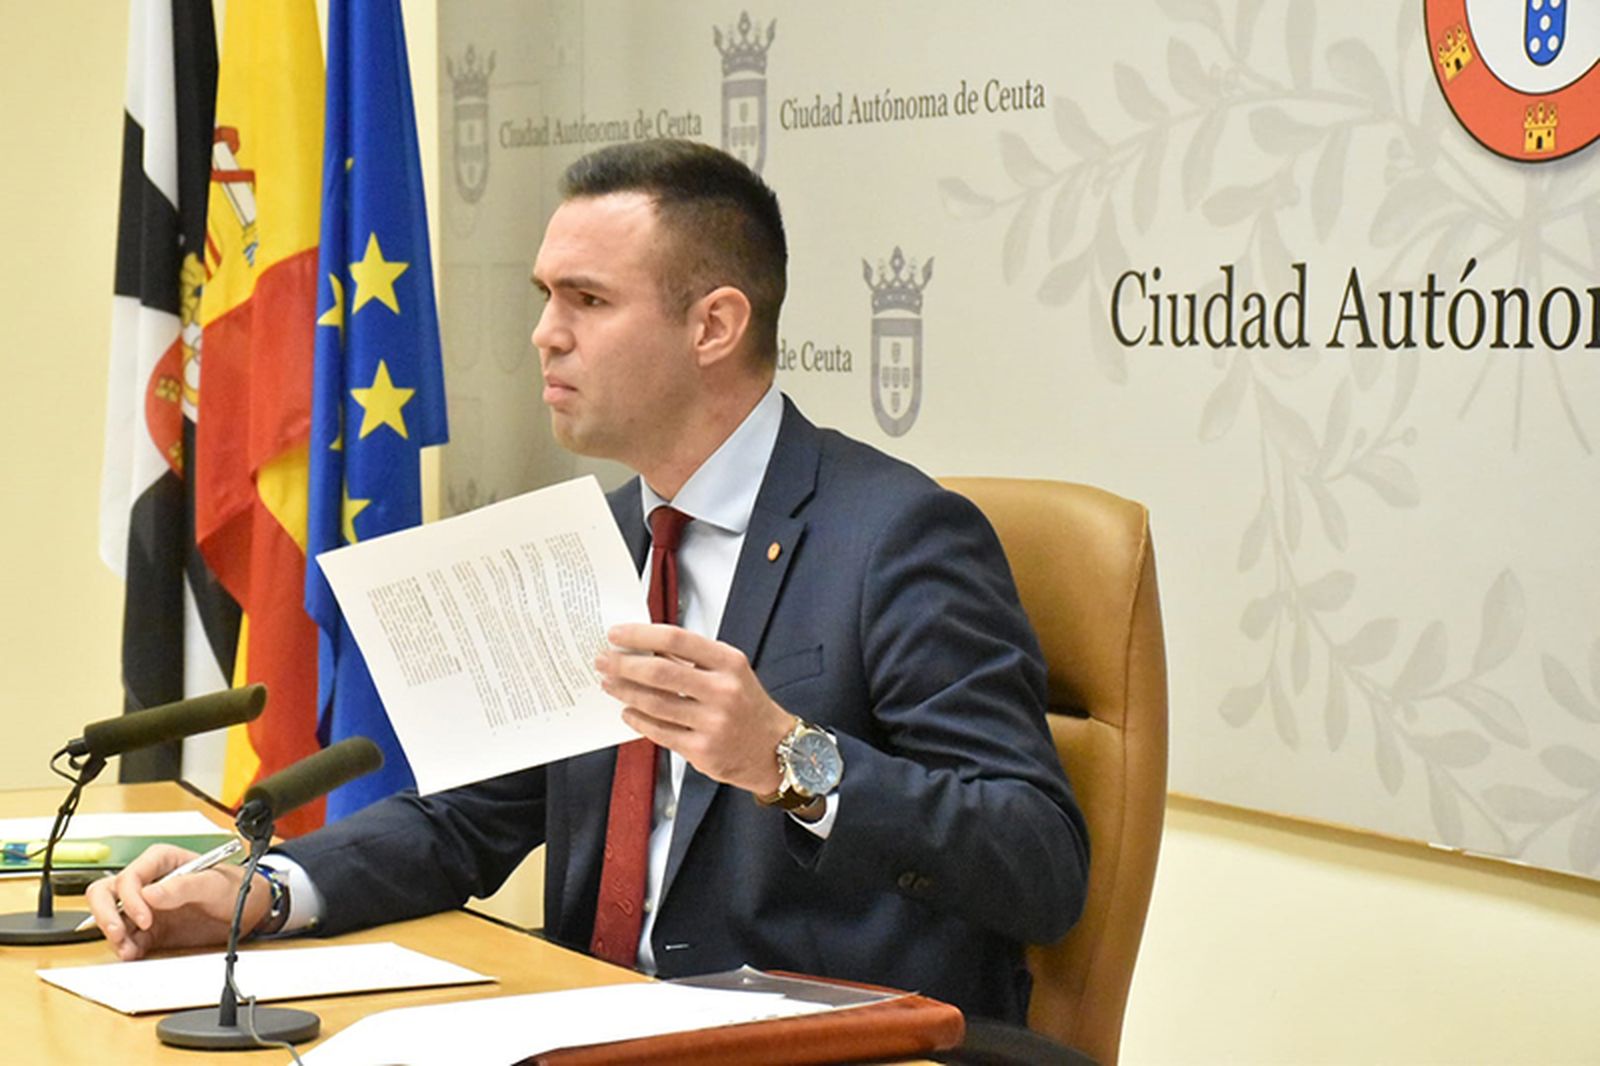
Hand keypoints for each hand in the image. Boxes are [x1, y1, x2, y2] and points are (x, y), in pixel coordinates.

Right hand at [84, 844, 270, 960]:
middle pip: (106, 892)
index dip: (130, 897)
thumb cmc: (235, 887)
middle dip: (106, 914)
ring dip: (113, 935)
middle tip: (119, 934)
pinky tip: (134, 954)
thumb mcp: (214, 884)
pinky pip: (126, 938)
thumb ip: (183, 886)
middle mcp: (148, 882)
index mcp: (162, 861)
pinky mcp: (150, 930)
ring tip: (129, 950)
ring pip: (110, 917)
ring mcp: (146, 906)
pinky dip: (125, 948)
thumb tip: (150, 893)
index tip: (145, 918)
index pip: (129, 876)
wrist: (251, 910)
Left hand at [597, 623, 791, 795]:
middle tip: (604, 660)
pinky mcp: (702, 750)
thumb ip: (692, 659)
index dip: (641, 634)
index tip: (617, 634)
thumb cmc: (747, 706)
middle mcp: (723, 691)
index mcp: (729, 663)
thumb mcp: (730, 672)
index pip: (677, 639)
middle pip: (660, 672)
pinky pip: (658, 731)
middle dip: (624, 664)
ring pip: (654, 703)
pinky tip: (627, 711)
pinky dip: (637, 719)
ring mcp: (712, 723)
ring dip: (624, 691)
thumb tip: (646, 645)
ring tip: (609, 683)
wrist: (774, 750)